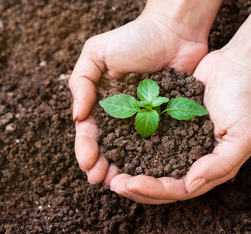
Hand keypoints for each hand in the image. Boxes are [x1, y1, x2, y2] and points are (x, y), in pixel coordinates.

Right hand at [69, 1, 221, 187]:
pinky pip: (156, 143)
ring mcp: (144, 120)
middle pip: (108, 146)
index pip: (89, 130)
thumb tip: (77, 116)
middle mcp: (121, 115)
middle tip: (100, 180)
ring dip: (122, 168)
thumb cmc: (134, 39)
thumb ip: (81, 82)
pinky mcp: (166, 121)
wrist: (174, 33)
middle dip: (101, 164)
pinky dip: (149, 159)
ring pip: (130, 150)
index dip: (86, 148)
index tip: (87, 164)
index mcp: (102, 102)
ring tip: (118, 184)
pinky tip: (146, 172)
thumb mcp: (97, 53)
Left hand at [110, 50, 250, 203]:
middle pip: (162, 184)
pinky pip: (150, 140)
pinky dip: (134, 147)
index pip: (178, 190)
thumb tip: (190, 185)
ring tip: (111, 170)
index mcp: (210, 168)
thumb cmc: (245, 100)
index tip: (130, 184)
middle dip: (137, 187)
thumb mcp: (244, 136)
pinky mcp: (171, 125)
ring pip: (152, 166)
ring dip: (132, 171)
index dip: (154, 190)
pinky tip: (117, 144)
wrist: (237, 66)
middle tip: (113, 183)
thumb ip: (220, 164)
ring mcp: (181, 143)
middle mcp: (193, 160)